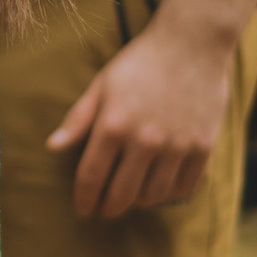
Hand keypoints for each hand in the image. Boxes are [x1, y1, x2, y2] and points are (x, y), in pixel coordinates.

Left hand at [47, 2, 241, 218]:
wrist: (191, 44)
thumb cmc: (140, 62)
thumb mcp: (102, 85)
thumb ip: (78, 119)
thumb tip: (53, 147)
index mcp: (113, 125)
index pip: (91, 176)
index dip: (84, 198)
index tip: (82, 209)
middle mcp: (145, 141)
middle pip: (122, 194)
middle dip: (108, 208)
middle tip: (104, 211)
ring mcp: (177, 146)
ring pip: (154, 196)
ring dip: (139, 202)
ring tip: (131, 198)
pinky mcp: (203, 148)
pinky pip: (184, 187)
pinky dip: (170, 195)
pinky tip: (160, 190)